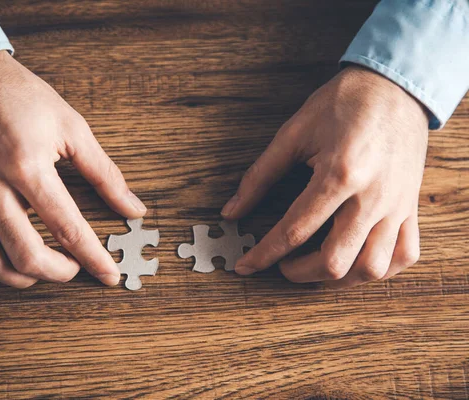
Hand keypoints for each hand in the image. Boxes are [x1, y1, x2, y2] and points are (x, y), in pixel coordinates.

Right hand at [0, 51, 145, 287]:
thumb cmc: (19, 98)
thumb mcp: (71, 127)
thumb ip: (105, 174)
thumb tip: (133, 208)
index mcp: (26, 165)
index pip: (67, 228)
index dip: (93, 258)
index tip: (109, 275)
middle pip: (26, 256)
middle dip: (60, 274)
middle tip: (76, 268)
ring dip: (24, 277)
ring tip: (46, 268)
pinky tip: (11, 256)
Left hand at [222, 66, 427, 287]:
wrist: (395, 85)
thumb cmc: (343, 103)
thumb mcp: (293, 133)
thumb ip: (259, 176)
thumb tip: (231, 211)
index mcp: (339, 174)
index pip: (294, 230)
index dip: (263, 254)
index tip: (245, 266)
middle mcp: (372, 196)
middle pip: (335, 261)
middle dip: (299, 274)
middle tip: (282, 266)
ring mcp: (396, 205)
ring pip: (372, 268)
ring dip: (339, 280)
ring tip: (317, 270)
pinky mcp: (411, 206)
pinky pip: (405, 254)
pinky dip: (381, 270)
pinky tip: (358, 263)